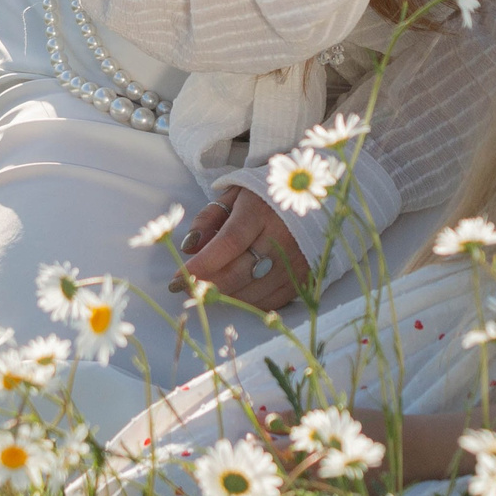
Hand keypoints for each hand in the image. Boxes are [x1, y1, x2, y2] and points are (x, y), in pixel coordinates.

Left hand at [167, 186, 307, 310]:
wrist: (318, 197)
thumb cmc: (267, 195)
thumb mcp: (235, 194)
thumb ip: (209, 218)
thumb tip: (189, 248)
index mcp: (261, 210)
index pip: (228, 243)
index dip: (201, 265)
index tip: (177, 278)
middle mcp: (282, 237)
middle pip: (238, 273)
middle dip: (206, 286)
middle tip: (185, 289)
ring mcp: (295, 261)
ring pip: (252, 292)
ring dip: (223, 297)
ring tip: (206, 291)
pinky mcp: (304, 278)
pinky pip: (270, 301)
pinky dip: (247, 301)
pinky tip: (234, 293)